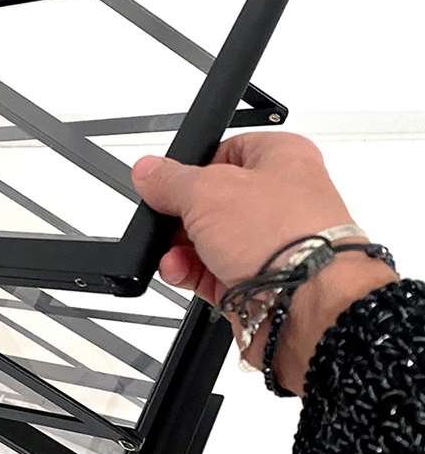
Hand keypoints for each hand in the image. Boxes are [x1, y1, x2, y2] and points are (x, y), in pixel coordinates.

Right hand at [132, 132, 396, 393]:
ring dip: (180, 248)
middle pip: (212, 201)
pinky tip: (178, 271)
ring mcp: (269, 243)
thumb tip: (147, 171)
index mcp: (280, 158)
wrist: (305, 302)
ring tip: (170, 253)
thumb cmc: (282, 234)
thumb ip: (170, 180)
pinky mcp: (258, 280)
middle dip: (180, 216)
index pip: (226, 152)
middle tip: (163, 220)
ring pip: (209, 240)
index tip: (166, 182)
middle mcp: (279, 200)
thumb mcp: (207, 191)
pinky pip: (211, 271)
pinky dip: (190, 272)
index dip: (193, 168)